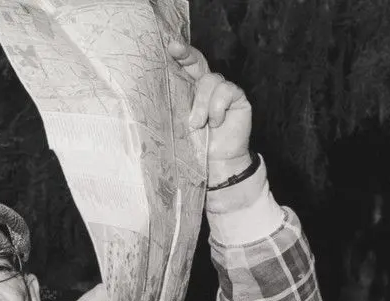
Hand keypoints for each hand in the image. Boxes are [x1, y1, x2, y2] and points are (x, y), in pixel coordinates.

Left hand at [167, 40, 252, 183]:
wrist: (217, 163)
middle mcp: (207, 87)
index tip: (170, 47)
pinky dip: (218, 108)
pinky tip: (216, 123)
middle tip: (176, 51)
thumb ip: (173, 108)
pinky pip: (226, 91)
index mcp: (190, 92)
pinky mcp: (237, 98)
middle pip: (199, 63)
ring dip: (202, 103)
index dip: (180, 54)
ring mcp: (223, 90)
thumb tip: (152, 95)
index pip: (186, 68)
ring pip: (211, 80)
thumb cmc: (195, 146)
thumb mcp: (178, 126)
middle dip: (187, 55)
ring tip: (198, 124)